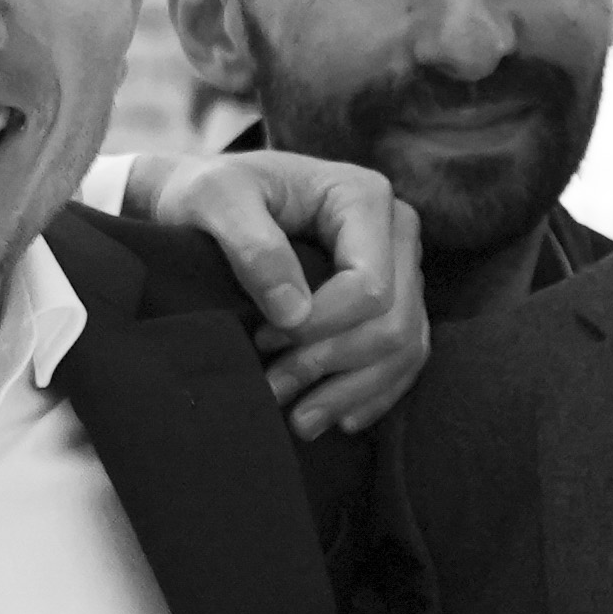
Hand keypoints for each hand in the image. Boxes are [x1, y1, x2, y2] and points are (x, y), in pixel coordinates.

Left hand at [138, 149, 431, 434]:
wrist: (207, 200)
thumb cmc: (207, 192)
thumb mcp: (213, 200)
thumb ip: (252, 246)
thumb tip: (294, 313)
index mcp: (364, 197)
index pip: (369, 285)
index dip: (321, 327)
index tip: (263, 340)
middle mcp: (397, 230)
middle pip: (394, 322)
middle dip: (334, 365)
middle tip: (274, 389)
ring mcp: (401, 267)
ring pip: (405, 347)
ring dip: (354, 391)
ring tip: (300, 421)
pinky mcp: (395, 299)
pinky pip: (405, 357)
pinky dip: (374, 392)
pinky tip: (340, 418)